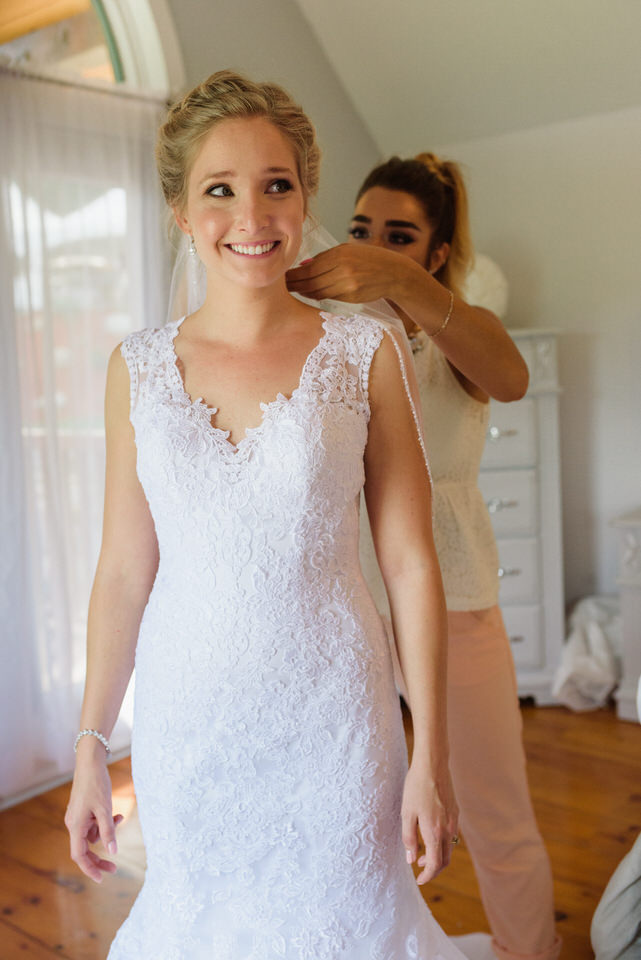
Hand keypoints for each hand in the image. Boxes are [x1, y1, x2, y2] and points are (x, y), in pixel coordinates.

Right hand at [64, 754, 122, 882]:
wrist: (90, 762)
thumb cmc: (96, 784)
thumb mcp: (105, 809)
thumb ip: (108, 831)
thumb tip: (113, 852)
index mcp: (75, 826)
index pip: (79, 856)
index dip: (90, 869)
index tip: (102, 878)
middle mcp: (73, 824)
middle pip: (85, 849)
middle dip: (100, 858)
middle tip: (115, 868)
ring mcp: (77, 817)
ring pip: (92, 835)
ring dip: (107, 832)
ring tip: (120, 818)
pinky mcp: (83, 810)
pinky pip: (94, 824)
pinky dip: (105, 822)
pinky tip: (117, 814)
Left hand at [286, 243, 415, 303]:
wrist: (394, 273)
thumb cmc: (369, 259)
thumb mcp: (349, 250)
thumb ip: (326, 257)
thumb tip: (304, 265)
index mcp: (340, 254)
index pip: (309, 267)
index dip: (293, 274)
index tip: (282, 275)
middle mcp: (343, 270)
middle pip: (310, 281)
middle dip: (294, 284)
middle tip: (281, 286)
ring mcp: (348, 285)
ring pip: (317, 292)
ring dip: (303, 292)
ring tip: (293, 290)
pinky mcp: (352, 297)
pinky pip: (328, 298)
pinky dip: (316, 296)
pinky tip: (309, 294)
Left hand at [401, 761, 458, 884]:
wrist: (433, 765)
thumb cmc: (416, 787)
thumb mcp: (406, 813)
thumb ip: (409, 838)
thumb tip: (411, 859)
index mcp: (434, 831)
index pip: (435, 864)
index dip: (427, 875)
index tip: (419, 879)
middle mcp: (448, 829)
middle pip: (445, 860)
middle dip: (433, 868)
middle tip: (419, 867)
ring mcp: (453, 820)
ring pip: (449, 848)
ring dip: (438, 855)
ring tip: (422, 851)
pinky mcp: (455, 812)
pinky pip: (451, 835)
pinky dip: (442, 843)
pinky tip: (430, 834)